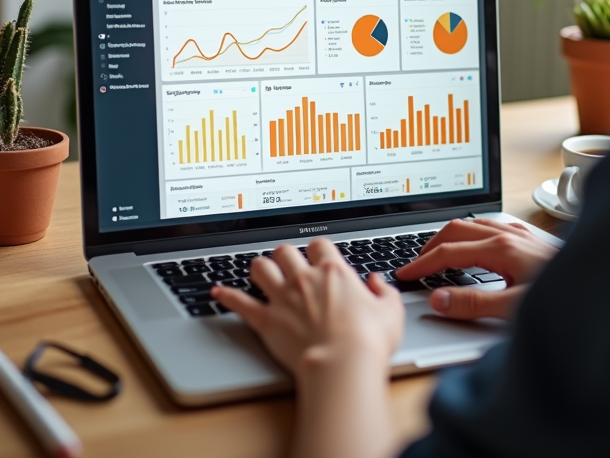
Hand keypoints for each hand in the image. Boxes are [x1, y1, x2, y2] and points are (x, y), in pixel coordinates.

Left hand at [212, 239, 404, 379]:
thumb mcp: (390, 311)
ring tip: (261, 274)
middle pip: (285, 251)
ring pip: (260, 268)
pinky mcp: (266, 320)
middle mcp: (304, 279)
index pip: (319, 245)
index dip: (318, 250)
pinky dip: (228, 296)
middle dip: (285, 256)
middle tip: (288, 265)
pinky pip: (240, 302)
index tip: (319, 258)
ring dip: (260, 269)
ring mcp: (282, 298)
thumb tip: (378, 282)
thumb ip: (384, 292)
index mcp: (334, 272)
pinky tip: (219, 293)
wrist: (342, 364)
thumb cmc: (367, 341)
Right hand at [395, 218, 557, 319]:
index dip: (421, 265)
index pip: (447, 253)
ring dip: (448, 237)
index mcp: (501, 248)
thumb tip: (437, 299)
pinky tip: (474, 247)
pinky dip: (470, 234)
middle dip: (428, 246)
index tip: (403, 276)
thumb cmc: (565, 297)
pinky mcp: (529, 237)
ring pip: (472, 224)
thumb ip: (474, 304)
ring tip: (435, 255)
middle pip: (454, 229)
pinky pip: (490, 226)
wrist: (605, 284)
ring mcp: (519, 233)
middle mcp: (508, 234)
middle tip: (413, 265)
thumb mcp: (515, 309)